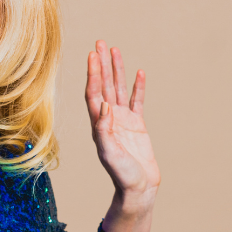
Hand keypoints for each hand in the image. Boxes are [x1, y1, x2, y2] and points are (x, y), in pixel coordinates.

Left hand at [85, 40, 159, 231]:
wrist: (138, 188)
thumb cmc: (121, 174)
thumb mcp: (109, 153)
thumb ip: (104, 130)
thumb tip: (103, 105)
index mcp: (99, 124)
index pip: (94, 93)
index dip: (93, 74)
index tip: (92, 55)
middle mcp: (108, 118)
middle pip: (104, 85)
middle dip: (101, 64)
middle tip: (100, 42)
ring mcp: (123, 120)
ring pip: (119, 89)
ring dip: (116, 70)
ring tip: (115, 50)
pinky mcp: (137, 125)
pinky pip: (137, 101)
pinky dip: (137, 87)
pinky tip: (139, 72)